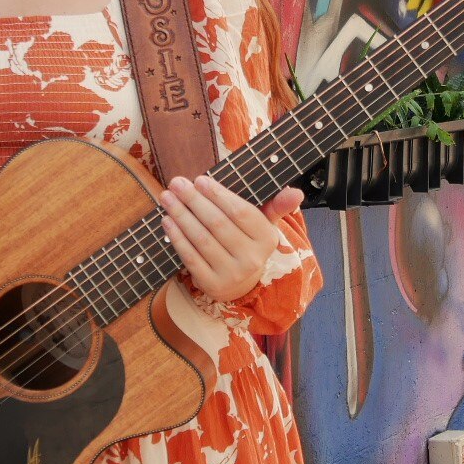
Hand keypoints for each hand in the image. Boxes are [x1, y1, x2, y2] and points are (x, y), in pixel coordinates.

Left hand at [158, 175, 304, 303]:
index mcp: (267, 239)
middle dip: (194, 200)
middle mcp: (252, 259)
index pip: (240, 213)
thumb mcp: (264, 224)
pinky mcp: (211, 284)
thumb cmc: (247, 241)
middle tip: (177, 183)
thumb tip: (296, 192)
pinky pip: (190, 257)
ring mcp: (231, 274)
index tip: (200, 179)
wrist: (240, 282)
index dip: (218, 195)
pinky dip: (177, 237)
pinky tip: (168, 220)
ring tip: (167, 197)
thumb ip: (277, 205)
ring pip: (201, 239)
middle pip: (217, 224)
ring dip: (181, 215)